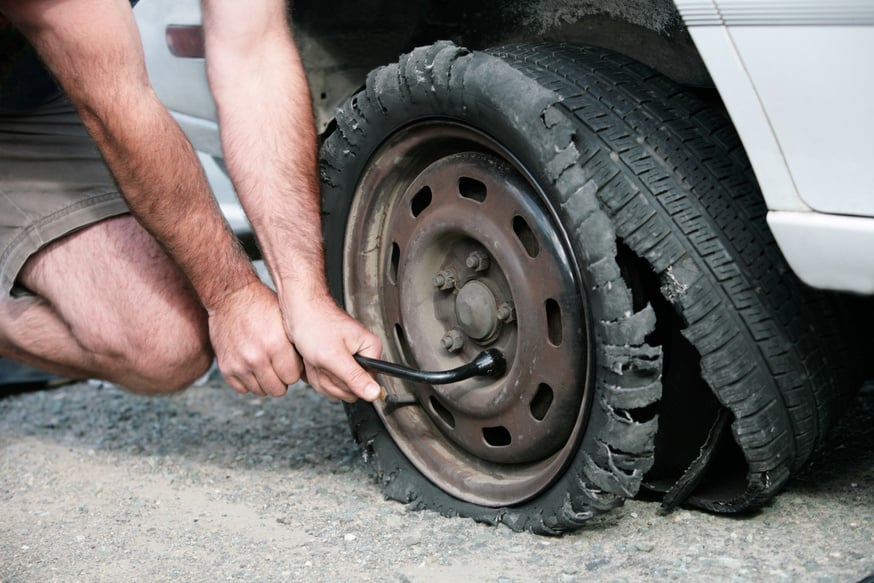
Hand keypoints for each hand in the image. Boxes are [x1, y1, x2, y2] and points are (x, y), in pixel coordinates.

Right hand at [208, 280, 301, 396]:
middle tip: (278, 364)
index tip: (290, 361)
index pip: (293, 378)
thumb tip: (309, 368)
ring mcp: (240, 364)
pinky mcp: (225, 367)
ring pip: (261, 391)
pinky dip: (248, 381)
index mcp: (276, 345)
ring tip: (265, 363)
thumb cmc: (262, 305)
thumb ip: (296, 346)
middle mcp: (257, 357)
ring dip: (264, 380)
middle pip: (278, 389)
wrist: (231, 296)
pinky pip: (242, 389)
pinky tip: (251, 366)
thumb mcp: (286, 321)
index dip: (293, 369)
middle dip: (281, 378)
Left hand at [281, 294, 381, 402]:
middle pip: (350, 388)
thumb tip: (375, 394)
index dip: (346, 382)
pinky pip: (326, 380)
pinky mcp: (334, 361)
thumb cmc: (314, 324)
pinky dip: (315, 372)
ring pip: (336, 386)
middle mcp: (361, 354)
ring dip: (320, 374)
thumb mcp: (334, 356)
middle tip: (321, 360)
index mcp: (370, 350)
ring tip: (316, 357)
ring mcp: (347, 359)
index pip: (366, 385)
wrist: (297, 311)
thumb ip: (355, 377)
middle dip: (330, 378)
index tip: (334, 367)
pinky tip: (312, 359)